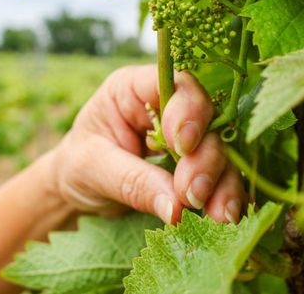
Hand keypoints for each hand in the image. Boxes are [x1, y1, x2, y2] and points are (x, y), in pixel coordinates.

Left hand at [49, 65, 244, 223]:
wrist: (75, 191)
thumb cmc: (76, 166)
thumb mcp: (93, 169)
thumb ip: (133, 181)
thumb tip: (176, 206)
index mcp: (135, 89)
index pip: (176, 84)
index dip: (189, 111)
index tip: (182, 147)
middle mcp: (168, 107)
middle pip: (207, 120)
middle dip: (205, 159)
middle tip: (192, 194)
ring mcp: (188, 137)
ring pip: (221, 151)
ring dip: (224, 184)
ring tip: (219, 217)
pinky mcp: (197, 165)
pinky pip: (222, 177)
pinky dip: (227, 197)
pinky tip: (228, 217)